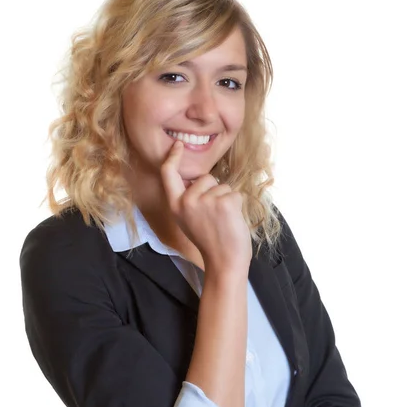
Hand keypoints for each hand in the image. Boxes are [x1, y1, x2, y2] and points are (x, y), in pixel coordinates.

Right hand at [160, 141, 251, 271]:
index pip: (168, 175)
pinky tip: (232, 222)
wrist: (224, 262)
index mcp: (176, 206)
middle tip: (214, 217)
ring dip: (227, 200)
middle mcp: (187, 201)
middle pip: (206, 178)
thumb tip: (200, 180)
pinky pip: (235, 194)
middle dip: (215, 191)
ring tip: (223, 222)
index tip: (178, 145)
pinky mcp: (224, 203)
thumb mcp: (189, 220)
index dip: (172, 158)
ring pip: (223, 186)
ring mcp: (205, 201)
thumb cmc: (210, 241)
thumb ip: (189, 200)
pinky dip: (238, 206)